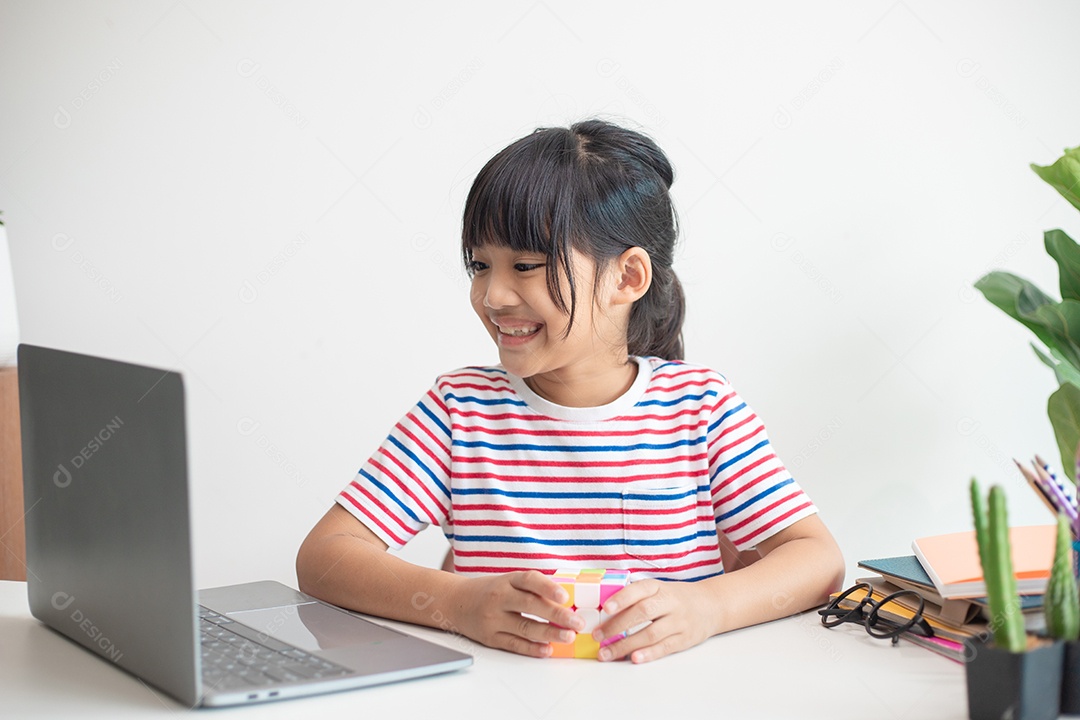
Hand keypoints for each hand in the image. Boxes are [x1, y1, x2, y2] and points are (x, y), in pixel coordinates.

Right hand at [448, 571, 585, 656]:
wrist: (455, 602)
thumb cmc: (490, 591)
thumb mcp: (507, 582)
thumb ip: (531, 589)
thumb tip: (566, 601)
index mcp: (507, 580)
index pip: (529, 580)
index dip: (547, 587)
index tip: (565, 597)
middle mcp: (499, 598)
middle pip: (529, 605)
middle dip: (556, 614)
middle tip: (577, 622)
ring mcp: (493, 619)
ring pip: (524, 627)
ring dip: (548, 633)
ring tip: (568, 637)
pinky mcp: (490, 637)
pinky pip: (514, 644)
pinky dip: (532, 648)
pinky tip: (547, 650)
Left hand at [591, 579, 710, 663]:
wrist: (711, 605)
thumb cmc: (675, 598)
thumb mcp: (658, 589)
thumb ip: (636, 597)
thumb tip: (603, 612)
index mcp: (659, 587)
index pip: (639, 590)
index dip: (622, 598)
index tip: (605, 608)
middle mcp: (670, 603)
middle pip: (643, 613)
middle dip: (617, 626)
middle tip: (598, 636)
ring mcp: (679, 621)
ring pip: (651, 633)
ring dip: (626, 645)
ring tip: (607, 653)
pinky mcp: (685, 639)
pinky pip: (664, 647)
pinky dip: (648, 654)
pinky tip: (633, 659)